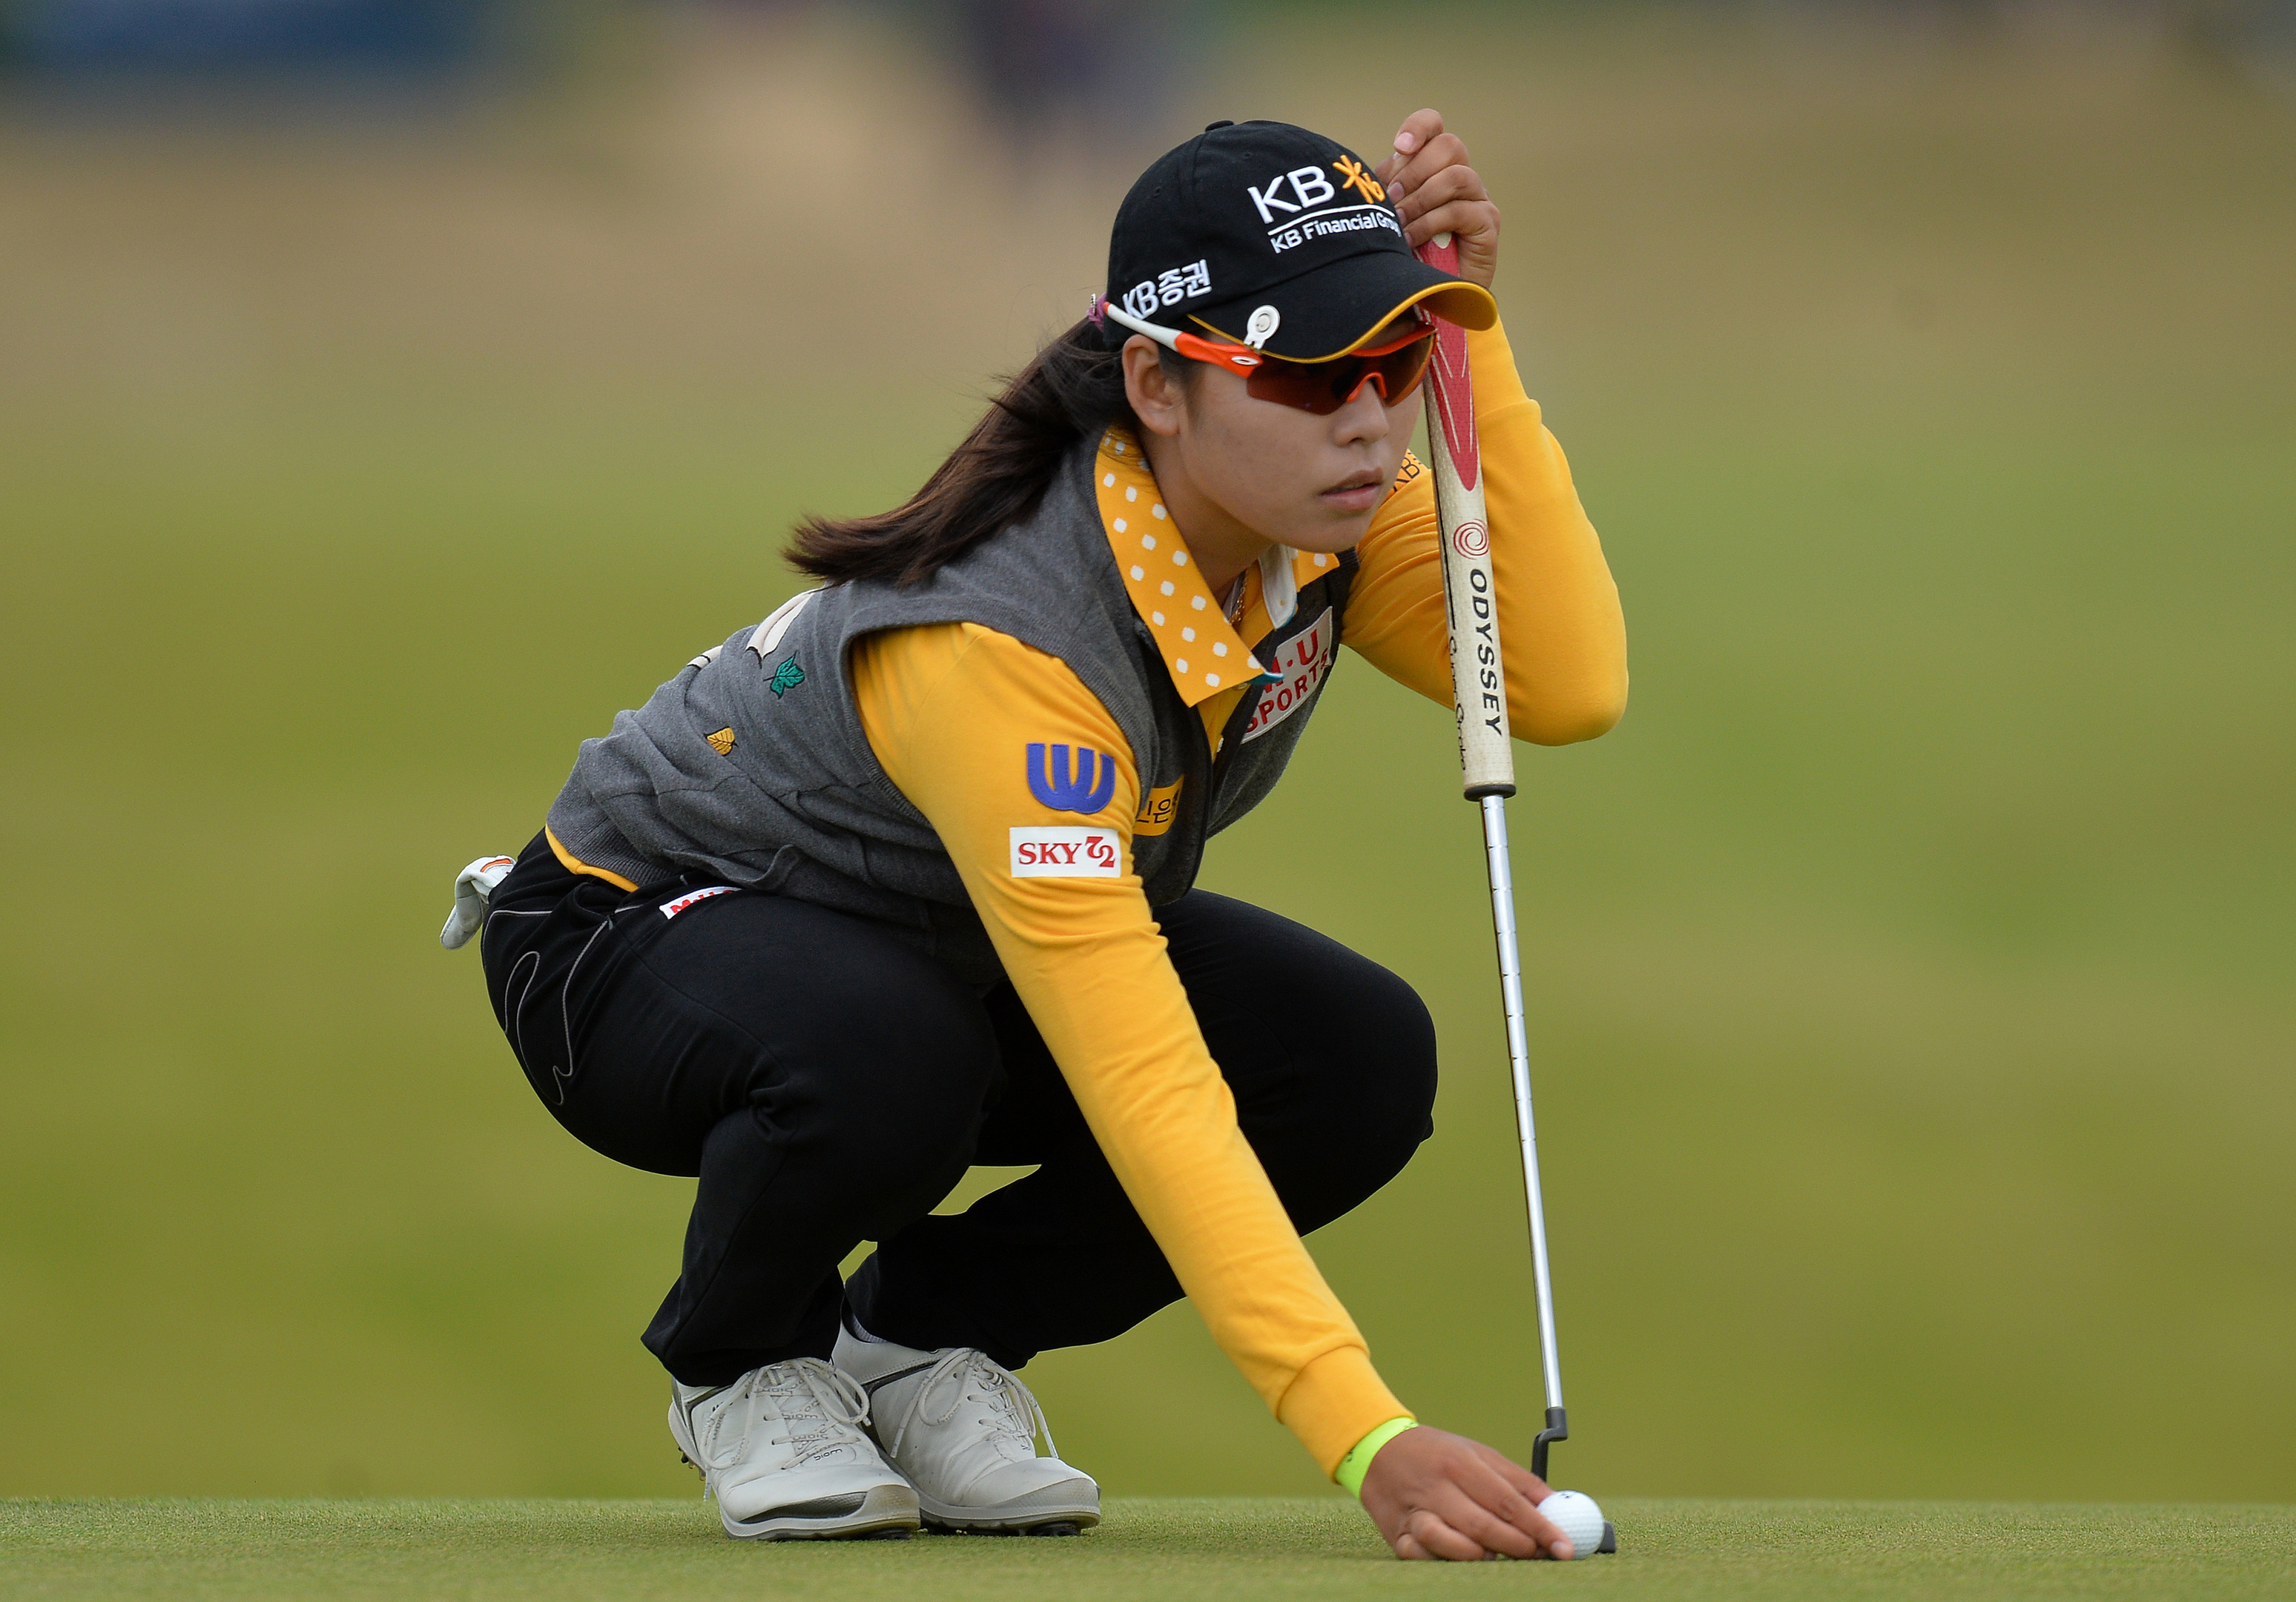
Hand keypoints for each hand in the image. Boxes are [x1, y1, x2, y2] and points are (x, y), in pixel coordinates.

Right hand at [1358, 1424, 1572, 1560]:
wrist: (1378, 1449)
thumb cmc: (1439, 1454)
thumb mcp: (1479, 1454)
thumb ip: (1517, 1480)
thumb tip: (1557, 1506)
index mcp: (1460, 1463)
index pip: (1508, 1501)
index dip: (1541, 1526)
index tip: (1565, 1546)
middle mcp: (1437, 1488)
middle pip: (1484, 1526)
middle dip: (1518, 1546)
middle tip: (1539, 1554)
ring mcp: (1414, 1512)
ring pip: (1449, 1544)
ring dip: (1480, 1556)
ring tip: (1495, 1554)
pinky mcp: (1397, 1534)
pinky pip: (1421, 1557)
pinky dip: (1443, 1561)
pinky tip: (1458, 1556)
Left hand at [1375, 110, 1499, 288]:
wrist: (1428, 299)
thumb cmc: (1403, 254)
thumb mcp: (1387, 214)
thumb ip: (1384, 189)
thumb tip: (1365, 175)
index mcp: (1435, 166)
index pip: (1435, 127)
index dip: (1419, 127)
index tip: (1399, 146)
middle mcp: (1461, 176)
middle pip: (1450, 145)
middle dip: (1415, 170)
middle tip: (1391, 199)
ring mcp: (1478, 199)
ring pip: (1457, 175)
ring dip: (1421, 199)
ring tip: (1398, 223)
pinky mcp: (1488, 224)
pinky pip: (1460, 210)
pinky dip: (1429, 223)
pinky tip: (1409, 239)